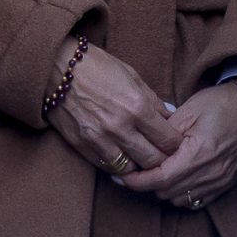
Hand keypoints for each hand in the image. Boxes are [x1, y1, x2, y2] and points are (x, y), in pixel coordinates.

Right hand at [45, 39, 184, 180]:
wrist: (58, 68)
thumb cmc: (98, 67)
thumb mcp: (132, 77)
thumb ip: (152, 101)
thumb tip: (170, 117)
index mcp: (137, 106)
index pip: (167, 139)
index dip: (176, 145)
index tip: (178, 145)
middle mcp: (120, 127)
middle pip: (152, 160)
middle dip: (162, 161)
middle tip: (166, 158)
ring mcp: (100, 139)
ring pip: (130, 169)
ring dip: (139, 167)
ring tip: (143, 161)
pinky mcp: (82, 146)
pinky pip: (107, 166)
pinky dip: (118, 166)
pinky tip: (123, 159)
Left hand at [124, 77, 236, 208]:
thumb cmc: (220, 104)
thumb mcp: (187, 111)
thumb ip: (162, 134)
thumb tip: (140, 147)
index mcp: (199, 153)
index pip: (159, 178)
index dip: (137, 180)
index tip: (122, 174)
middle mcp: (210, 173)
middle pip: (166, 192)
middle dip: (147, 183)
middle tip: (136, 169)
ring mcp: (219, 182)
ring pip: (178, 200)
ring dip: (164, 189)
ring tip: (157, 171)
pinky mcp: (225, 185)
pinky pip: (195, 202)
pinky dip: (181, 194)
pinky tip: (177, 178)